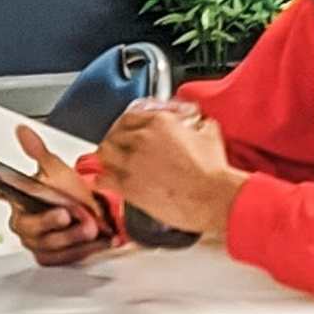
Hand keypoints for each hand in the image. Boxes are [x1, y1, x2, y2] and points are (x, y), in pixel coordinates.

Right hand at [0, 124, 116, 267]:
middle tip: (66, 213)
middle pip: (29, 226)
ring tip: (89, 227)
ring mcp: (36, 242)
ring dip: (71, 236)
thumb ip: (38, 151)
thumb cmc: (72, 193)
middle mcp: (23, 223)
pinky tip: (93, 241)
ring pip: (47, 244)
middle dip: (49, 221)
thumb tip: (22, 130)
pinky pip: (60, 258)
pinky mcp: (50, 257)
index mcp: (19, 200)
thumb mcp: (56, 170)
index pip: (0, 193)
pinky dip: (79, 250)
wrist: (97, 214)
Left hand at [95, 98, 240, 242]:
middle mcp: (141, 139)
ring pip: (105, 154)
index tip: (126, 130)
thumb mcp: (210, 133)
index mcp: (159, 123)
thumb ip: (198, 125)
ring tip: (107, 162)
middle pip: (114, 135)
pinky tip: (100, 182)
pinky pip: (103, 179)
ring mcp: (132, 163)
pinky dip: (100, 180)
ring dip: (105, 158)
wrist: (211, 196)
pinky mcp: (128, 186)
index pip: (129, 117)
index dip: (125, 125)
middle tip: (117, 147)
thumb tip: (199, 125)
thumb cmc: (213, 170)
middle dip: (114, 141)